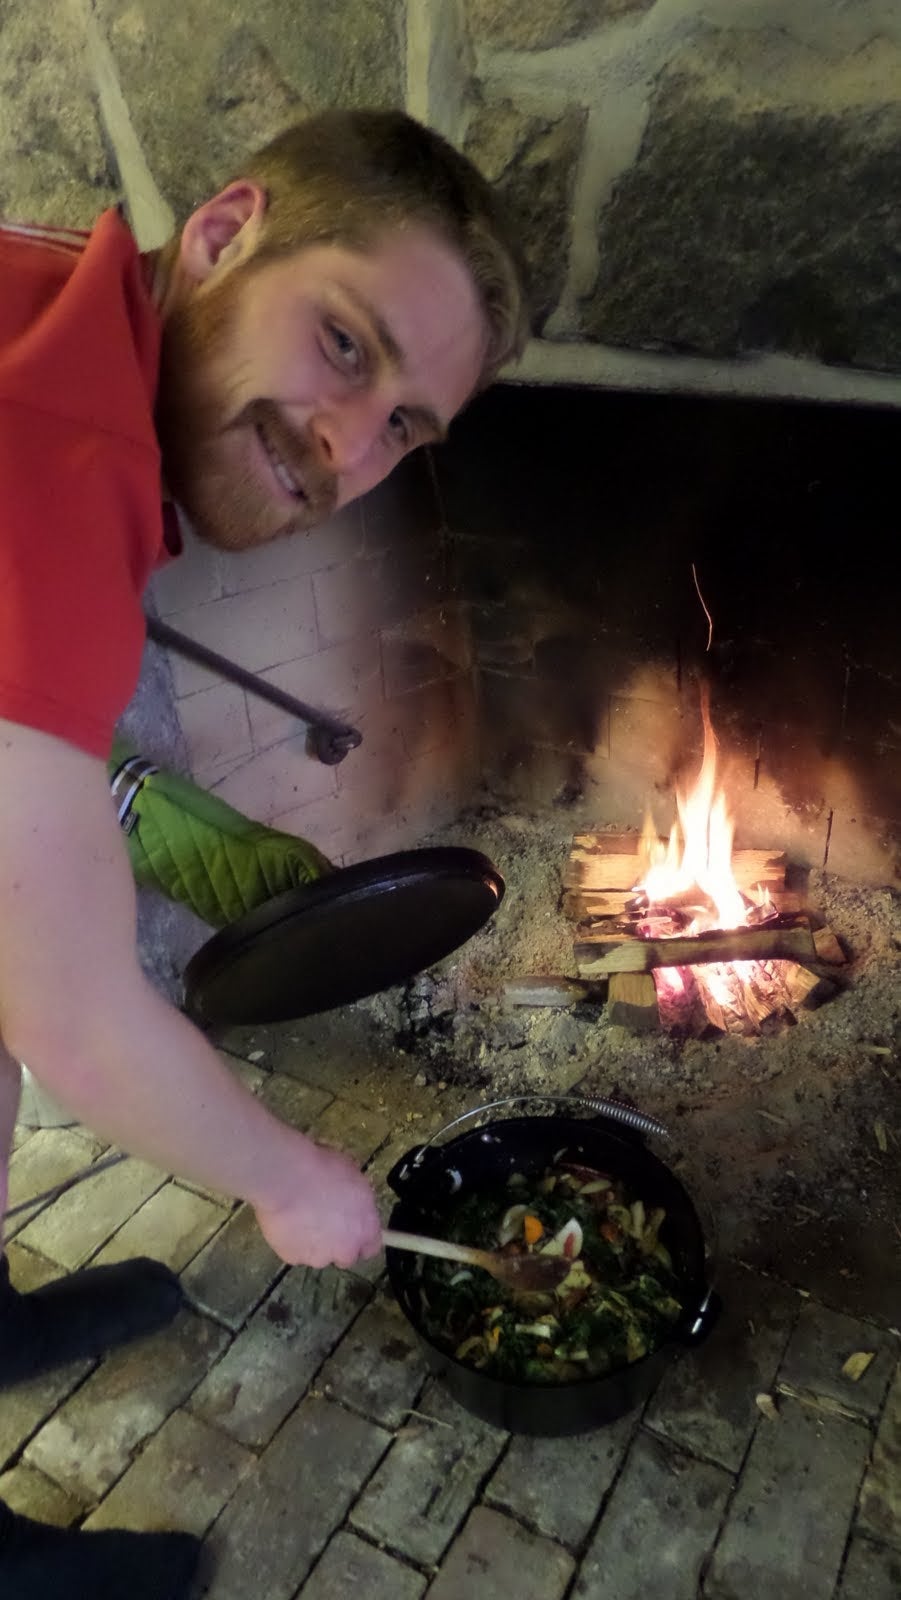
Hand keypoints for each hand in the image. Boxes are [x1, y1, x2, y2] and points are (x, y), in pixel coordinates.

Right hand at [253, 1141, 382, 1268]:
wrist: (288, 1179)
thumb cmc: (323, 1169)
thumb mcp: (353, 1176)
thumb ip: (356, 1200)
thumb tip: (351, 1201)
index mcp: (366, 1229)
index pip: (371, 1247)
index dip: (360, 1238)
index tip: (351, 1228)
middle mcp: (346, 1250)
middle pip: (345, 1256)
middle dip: (337, 1244)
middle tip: (324, 1221)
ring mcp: (318, 1258)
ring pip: (318, 1255)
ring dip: (313, 1242)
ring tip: (300, 1217)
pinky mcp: (293, 1258)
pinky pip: (295, 1251)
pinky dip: (292, 1241)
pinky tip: (287, 1221)